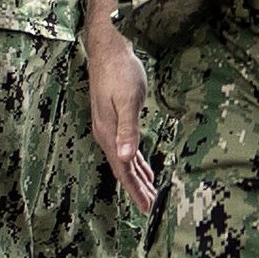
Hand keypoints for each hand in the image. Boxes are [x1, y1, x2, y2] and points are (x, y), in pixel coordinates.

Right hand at [85, 22, 157, 212]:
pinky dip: (136, 161)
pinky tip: (143, 166)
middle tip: (152, 208)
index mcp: (109, 134)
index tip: (147, 209)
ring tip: (150, 193)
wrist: (107, 48)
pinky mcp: (114, 119)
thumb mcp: (128, 100)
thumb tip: (125, 157)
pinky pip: (125, 148)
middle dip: (137, 189)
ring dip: (137, 177)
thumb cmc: (120, 71)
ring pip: (125, 160)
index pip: (123, 170)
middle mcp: (106, 135)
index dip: (135, 190)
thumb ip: (128, 129)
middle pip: (123, 169)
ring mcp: (109, 127)